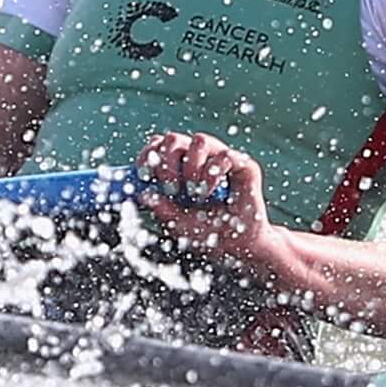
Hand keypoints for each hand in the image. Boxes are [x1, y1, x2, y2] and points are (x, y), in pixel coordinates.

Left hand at [137, 132, 289, 276]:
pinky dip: (212, 174)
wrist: (237, 247)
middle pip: (174, 139)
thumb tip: (142, 193)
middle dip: (167, 163)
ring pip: (199, 140)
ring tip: (194, 193)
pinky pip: (225, 155)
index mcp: (178, 167)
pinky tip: (209, 192)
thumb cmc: (206, 234)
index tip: (144, 174)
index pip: (159, 146)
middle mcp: (198, 159)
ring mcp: (220, 159)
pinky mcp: (243, 165)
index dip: (148, 154)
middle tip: (171, 189)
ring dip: (191, 167)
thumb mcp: (176, 223)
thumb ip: (160, 208)